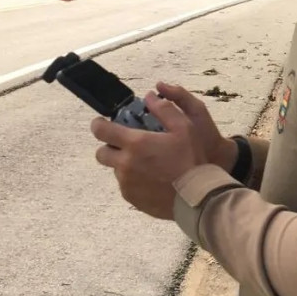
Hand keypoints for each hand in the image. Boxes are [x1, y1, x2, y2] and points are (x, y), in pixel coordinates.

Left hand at [91, 84, 228, 218]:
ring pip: (115, 170)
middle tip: (126, 145)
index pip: (101, 130)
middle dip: (109, 146)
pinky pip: (125, 186)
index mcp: (135, 143)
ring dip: (124, 164)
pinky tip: (152, 179)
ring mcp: (127, 183)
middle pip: (101, 153)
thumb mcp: (185, 127)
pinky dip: (133, 180)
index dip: (98, 124)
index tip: (102, 123)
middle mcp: (125, 164)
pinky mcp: (132, 199)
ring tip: (147, 164)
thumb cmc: (192, 160)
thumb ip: (164, 109)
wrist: (197, 197)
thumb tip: (149, 97)